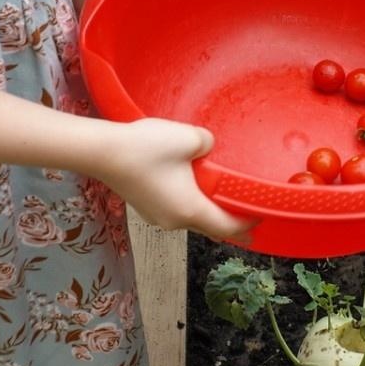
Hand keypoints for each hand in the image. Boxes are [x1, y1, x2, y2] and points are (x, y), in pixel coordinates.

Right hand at [102, 117, 254, 241]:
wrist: (103, 152)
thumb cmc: (147, 148)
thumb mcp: (189, 138)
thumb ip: (208, 143)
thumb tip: (207, 148)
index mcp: (190, 210)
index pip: (227, 226)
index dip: (247, 224)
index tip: (261, 218)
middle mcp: (174, 221)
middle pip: (210, 227)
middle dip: (230, 224)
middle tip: (248, 222)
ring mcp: (157, 216)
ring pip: (190, 218)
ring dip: (207, 211)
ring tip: (220, 200)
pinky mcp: (145, 206)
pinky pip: (175, 209)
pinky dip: (189, 204)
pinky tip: (190, 187)